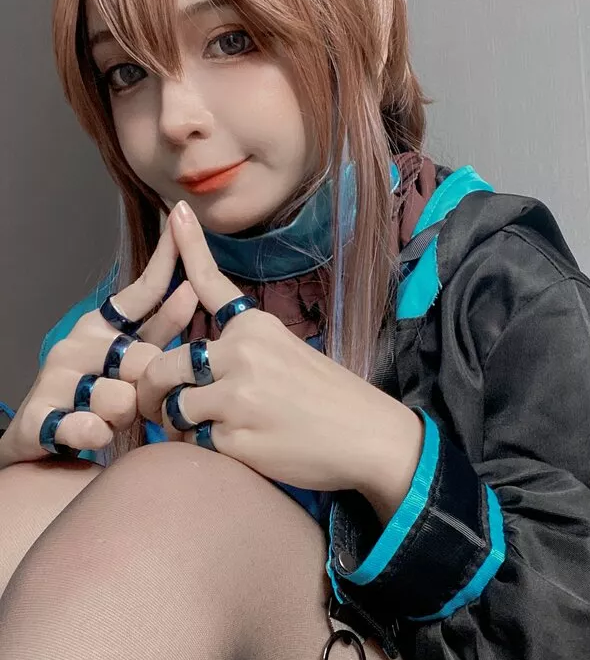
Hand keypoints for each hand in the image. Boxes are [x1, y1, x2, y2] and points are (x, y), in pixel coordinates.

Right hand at [0, 220, 199, 469]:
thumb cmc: (100, 396)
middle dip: (151, 386)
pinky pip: (86, 427)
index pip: (140, 292)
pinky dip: (96, 433)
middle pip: (142, 358)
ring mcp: (54, 379)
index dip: (165, 263)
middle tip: (141, 399)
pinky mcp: (38, 418)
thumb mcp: (134, 359)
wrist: (44, 440)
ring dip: (126, 416)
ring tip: (112, 420)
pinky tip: (94, 433)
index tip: (181, 226)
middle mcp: (75, 344)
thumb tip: (191, 288)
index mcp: (101, 325)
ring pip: (120, 397)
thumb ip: (161, 328)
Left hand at [136, 202, 423, 519]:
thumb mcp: (289, 353)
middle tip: (155, 405)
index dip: (188, 249)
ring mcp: (237, 395)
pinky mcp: (235, 436)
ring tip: (203, 429)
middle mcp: (243, 353)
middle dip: (152, 389)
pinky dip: (202, 447)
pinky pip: (193, 441)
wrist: (368, 435)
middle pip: (166, 364)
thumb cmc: (329, 398)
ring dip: (177, 422)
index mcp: (256, 328)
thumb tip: (195, 365)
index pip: (212, 283)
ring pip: (173, 406)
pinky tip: (232, 446)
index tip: (176, 211)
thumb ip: (241, 351)